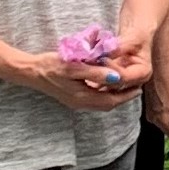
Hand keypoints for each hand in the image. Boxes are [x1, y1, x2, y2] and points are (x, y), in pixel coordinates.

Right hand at [14, 49, 138, 112]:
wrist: (29, 71)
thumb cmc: (51, 66)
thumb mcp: (75, 67)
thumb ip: (96, 73)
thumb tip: (116, 79)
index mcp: (82, 97)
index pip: (111, 101)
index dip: (126, 95)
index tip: (138, 87)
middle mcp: (79, 103)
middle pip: (107, 104)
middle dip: (122, 97)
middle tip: (135, 87)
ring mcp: (74, 101)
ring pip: (100, 102)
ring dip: (113, 95)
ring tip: (125, 85)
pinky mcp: (70, 96)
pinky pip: (92, 99)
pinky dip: (103, 93)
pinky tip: (106, 83)